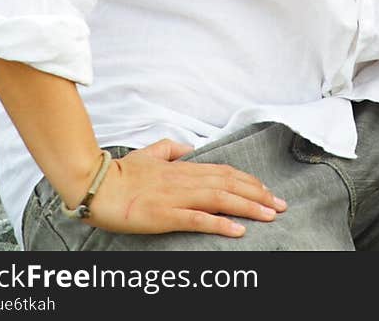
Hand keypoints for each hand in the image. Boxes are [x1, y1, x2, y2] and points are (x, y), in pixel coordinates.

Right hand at [85, 138, 287, 237]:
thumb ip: (171, 149)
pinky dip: (220, 223)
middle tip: (280, 205)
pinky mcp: (166, 215)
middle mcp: (185, 180)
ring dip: (249, 207)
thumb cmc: (122, 172)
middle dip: (258, 194)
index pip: (224, 172)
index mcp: (183, 168)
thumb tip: (188, 148)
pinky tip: (238, 229)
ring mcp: (177, 198)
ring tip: (270, 215)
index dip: (248, 180)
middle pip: (230, 184)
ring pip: (221, 199)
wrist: (97, 185)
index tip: (267, 190)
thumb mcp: (150, 153)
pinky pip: (198, 219)